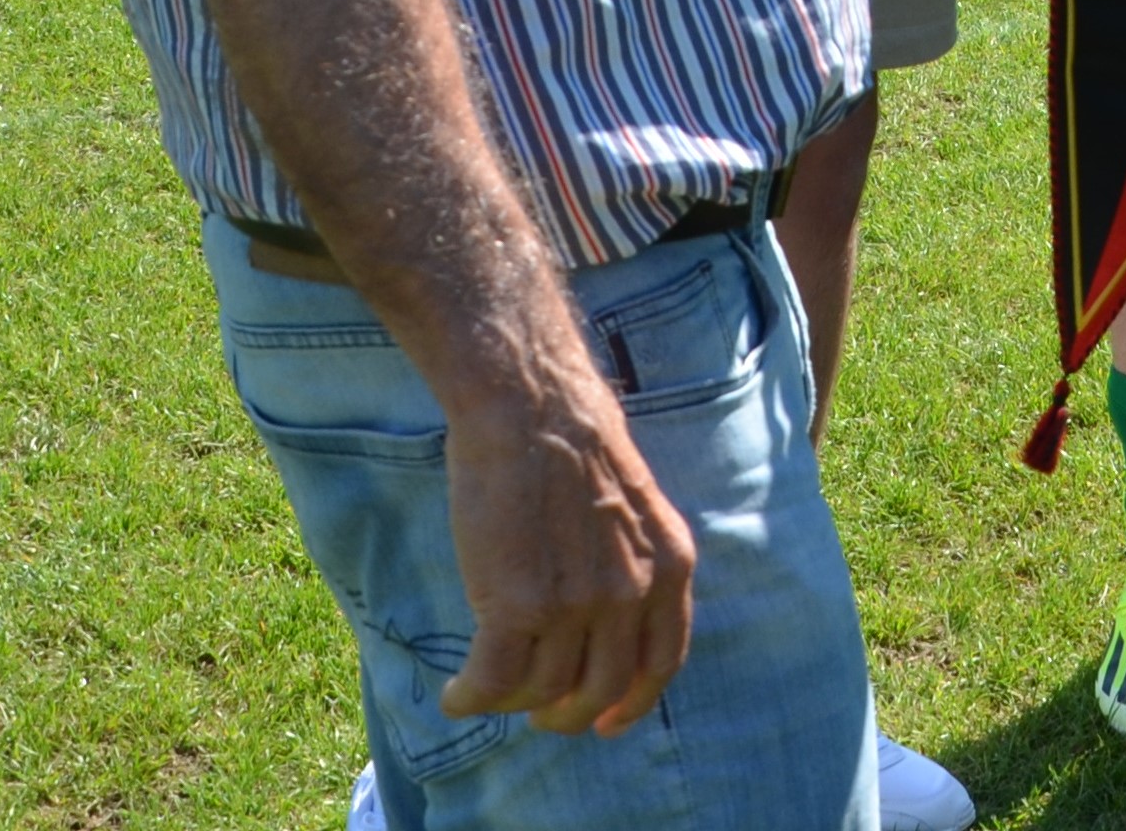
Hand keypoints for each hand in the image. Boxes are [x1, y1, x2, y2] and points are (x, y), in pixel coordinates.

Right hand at [440, 373, 697, 736]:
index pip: (662, 663)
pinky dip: (470, 699)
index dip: (631, 703)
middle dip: (565, 712)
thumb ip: (633, 565)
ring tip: (486, 687)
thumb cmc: (573, 442)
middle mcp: (631, 591)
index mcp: (669, 564)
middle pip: (600, 690)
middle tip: (537, 708)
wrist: (532, 403)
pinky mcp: (518, 606)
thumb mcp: (635, 507)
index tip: (606, 721)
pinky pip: (493, 684)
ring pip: (542, 692)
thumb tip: (606, 628)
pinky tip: (456, 693)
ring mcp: (577, 603)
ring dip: (510, 702)